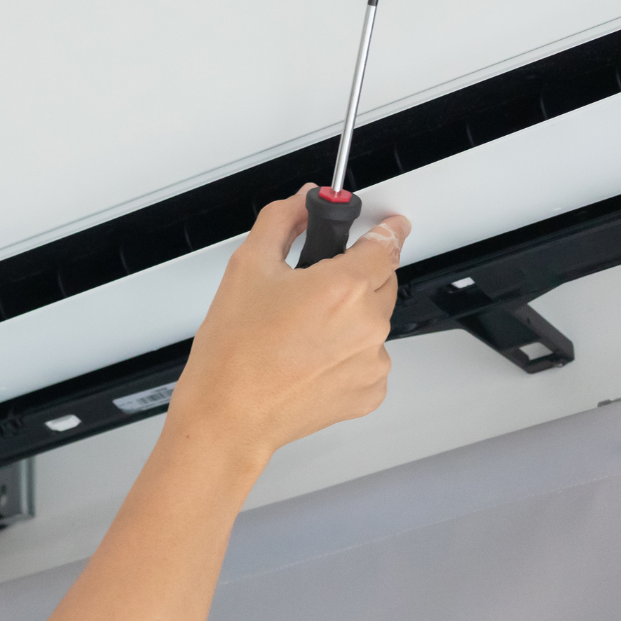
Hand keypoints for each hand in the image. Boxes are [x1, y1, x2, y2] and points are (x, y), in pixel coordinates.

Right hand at [167, 184, 407, 460]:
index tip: (392, 225)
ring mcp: (371, 361)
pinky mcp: (369, 391)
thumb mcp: (247, 267)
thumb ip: (282, 221)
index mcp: (344, 287)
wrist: (228, 416)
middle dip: (354, 278)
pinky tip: (309, 358)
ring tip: (301, 333)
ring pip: (373, 322)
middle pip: (381, 282)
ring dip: (349, 318)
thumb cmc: (234, 354)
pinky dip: (347, 354)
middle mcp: (367, 324)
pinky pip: (369, 358)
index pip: (387, 243)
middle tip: (310, 291)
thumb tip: (301, 204)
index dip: (387, 229)